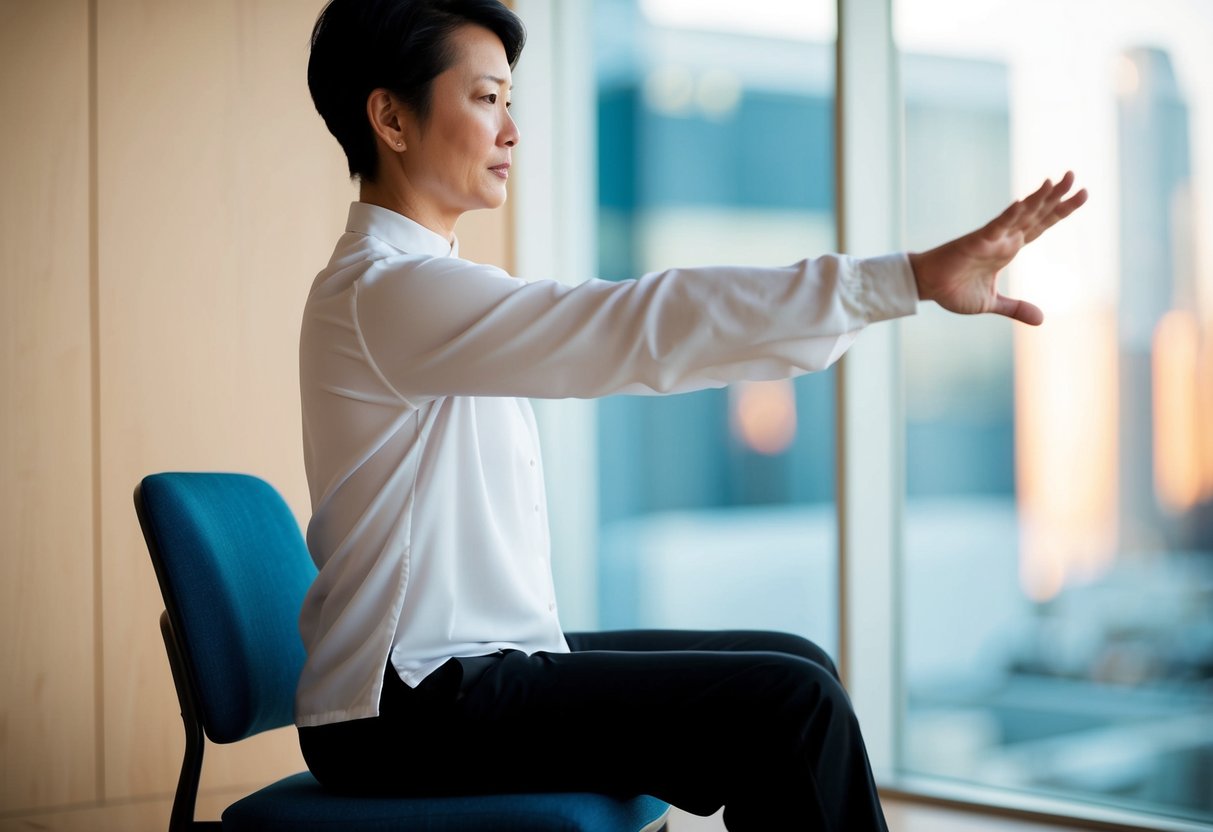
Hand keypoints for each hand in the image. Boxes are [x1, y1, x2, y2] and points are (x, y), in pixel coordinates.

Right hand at [908, 171, 1087, 324]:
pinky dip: (1009, 216)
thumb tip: (1041, 320)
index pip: (1042, 225)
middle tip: (1076, 178)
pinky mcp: (975, 242)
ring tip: (1057, 181)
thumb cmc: (954, 290)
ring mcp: (991, 238)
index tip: (1081, 195)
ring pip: (1020, 215)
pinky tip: (1022, 202)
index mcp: (1009, 249)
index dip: (1061, 211)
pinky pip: (995, 227)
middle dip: (1057, 197)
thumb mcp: (992, 303)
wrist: (927, 288)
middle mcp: (1004, 239)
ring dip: (1038, 199)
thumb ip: (1016, 308)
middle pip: (1037, 214)